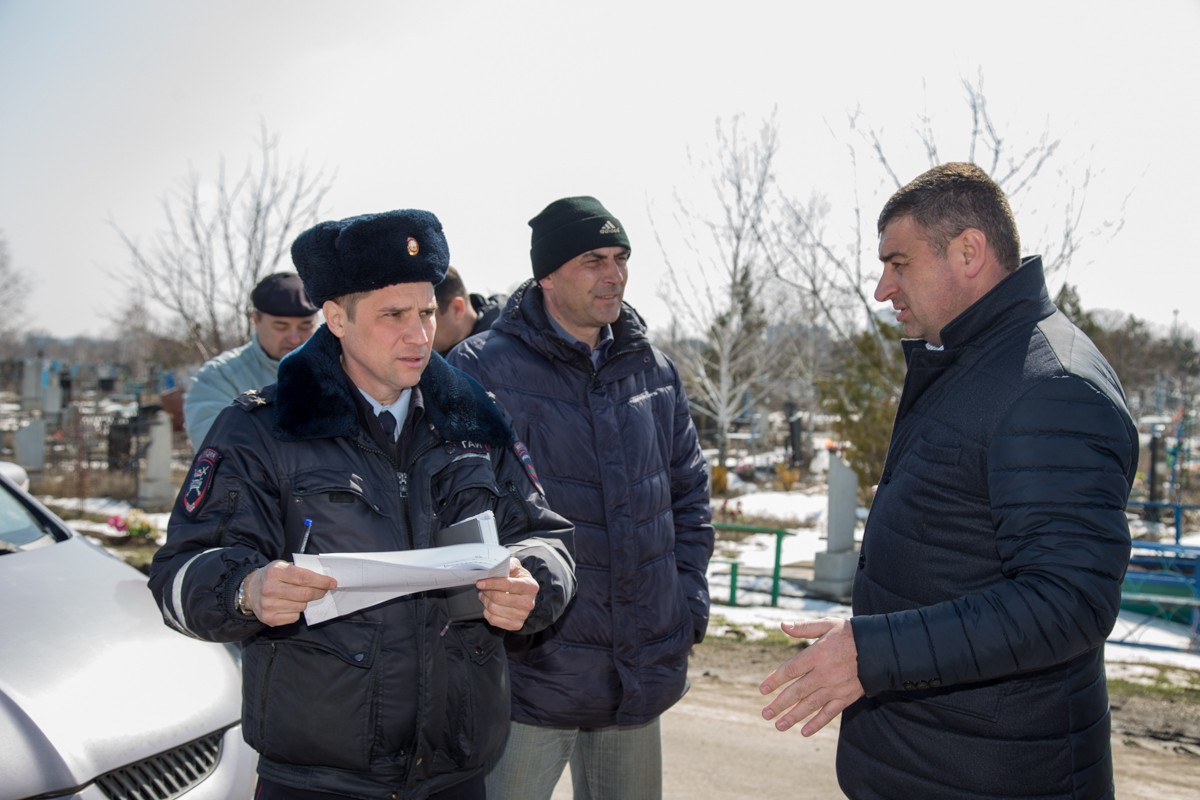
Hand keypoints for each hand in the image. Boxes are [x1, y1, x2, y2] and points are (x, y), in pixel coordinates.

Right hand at [243, 560, 336, 626]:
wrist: (249, 590)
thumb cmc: (272, 576)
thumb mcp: (283, 566)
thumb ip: (301, 570)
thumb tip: (324, 578)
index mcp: (275, 572)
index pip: (304, 578)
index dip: (322, 581)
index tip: (333, 583)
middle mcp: (270, 589)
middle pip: (305, 594)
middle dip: (319, 592)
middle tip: (324, 590)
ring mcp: (268, 605)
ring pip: (301, 606)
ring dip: (306, 602)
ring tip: (300, 596)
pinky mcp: (268, 618)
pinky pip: (294, 617)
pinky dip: (297, 611)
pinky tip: (290, 604)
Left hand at [476, 558, 537, 630]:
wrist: (524, 595)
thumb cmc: (517, 579)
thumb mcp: (515, 567)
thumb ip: (508, 564)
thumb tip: (498, 565)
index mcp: (531, 586)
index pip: (508, 585)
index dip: (492, 583)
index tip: (479, 582)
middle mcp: (529, 603)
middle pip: (498, 598)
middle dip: (486, 592)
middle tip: (482, 587)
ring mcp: (523, 616)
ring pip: (494, 609)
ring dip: (485, 601)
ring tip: (484, 595)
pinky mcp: (516, 625)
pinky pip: (493, 620)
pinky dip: (487, 612)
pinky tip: (489, 606)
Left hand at [759, 618, 864, 735]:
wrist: (880, 649)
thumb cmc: (850, 634)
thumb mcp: (827, 625)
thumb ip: (804, 627)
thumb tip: (782, 625)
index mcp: (817, 655)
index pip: (790, 670)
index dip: (775, 680)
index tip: (762, 690)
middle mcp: (824, 674)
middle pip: (797, 692)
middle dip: (779, 704)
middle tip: (765, 714)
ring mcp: (835, 688)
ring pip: (810, 705)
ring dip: (793, 717)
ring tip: (778, 725)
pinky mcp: (846, 697)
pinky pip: (829, 713)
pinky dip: (817, 723)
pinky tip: (804, 731)